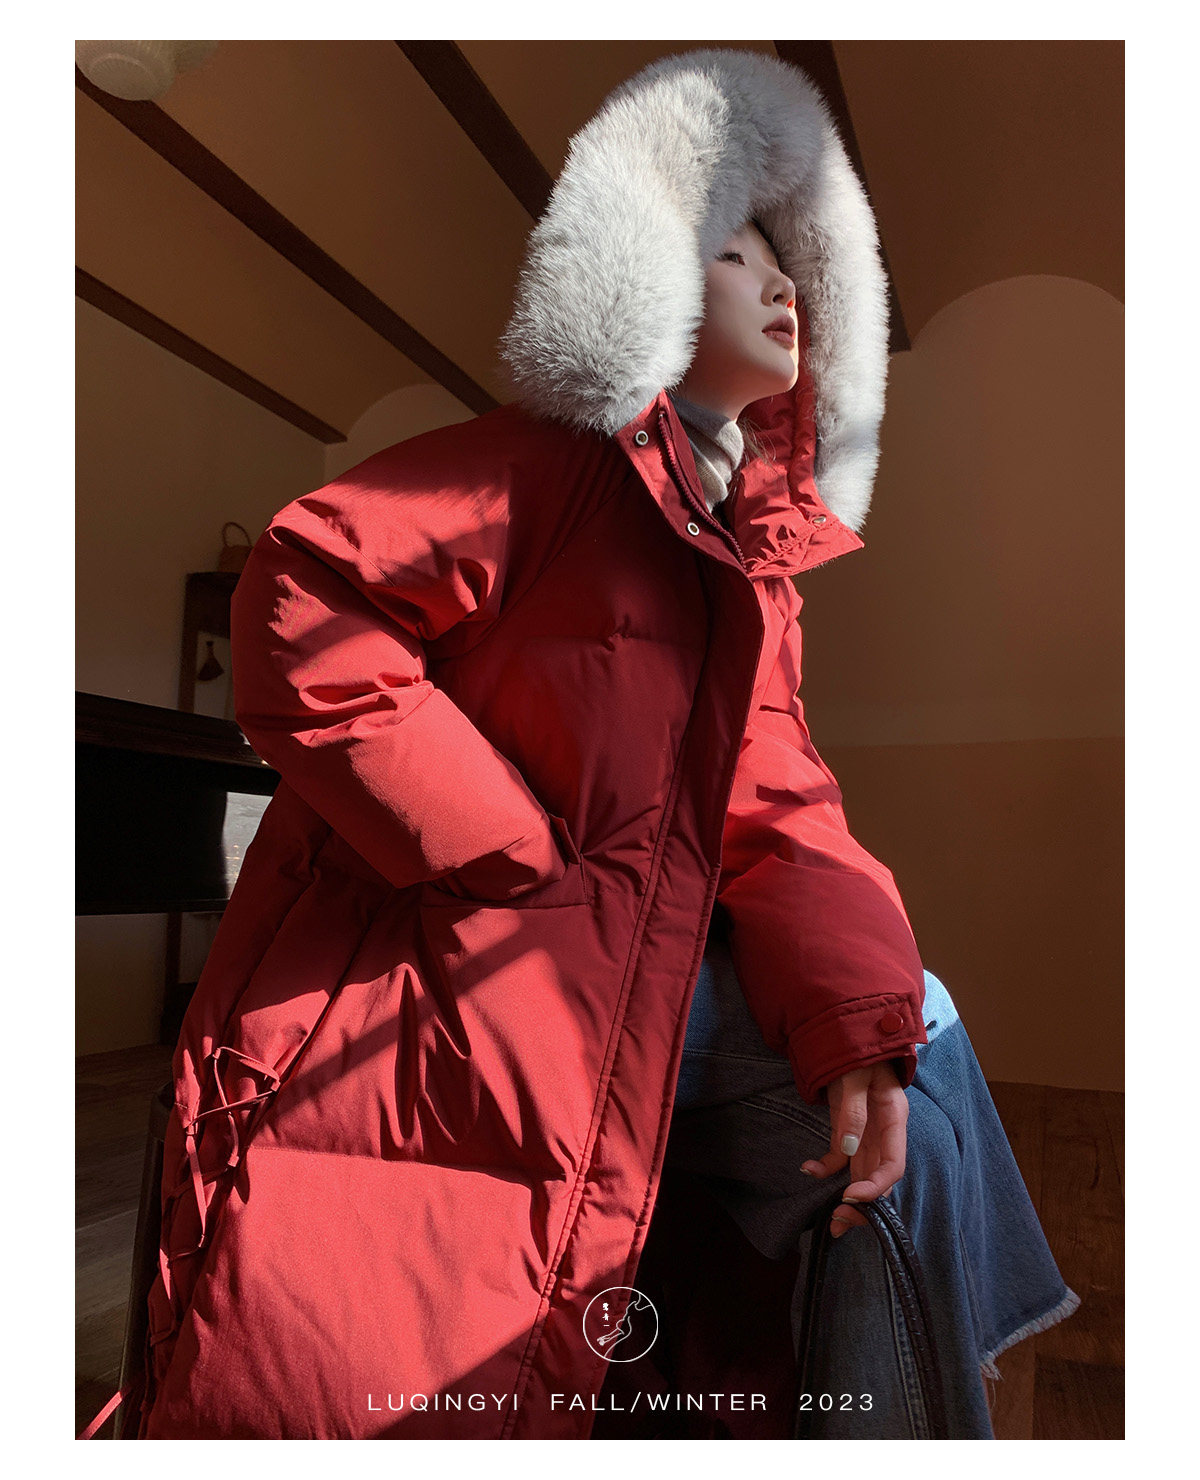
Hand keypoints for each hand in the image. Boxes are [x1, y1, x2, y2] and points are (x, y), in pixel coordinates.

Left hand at [801, 1061, 907, 1238]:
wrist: (843, 1030)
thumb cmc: (855, 1050)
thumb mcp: (855, 1075)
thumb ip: (853, 1110)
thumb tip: (849, 1149)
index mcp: (893, 1116)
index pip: (893, 1163)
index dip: (876, 1187)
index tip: (851, 1198)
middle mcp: (883, 1130)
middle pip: (879, 1176)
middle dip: (863, 1204)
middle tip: (840, 1223)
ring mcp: (865, 1131)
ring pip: (861, 1173)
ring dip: (847, 1197)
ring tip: (831, 1222)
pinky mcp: (847, 1128)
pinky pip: (839, 1157)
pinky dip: (825, 1168)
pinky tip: (808, 1169)